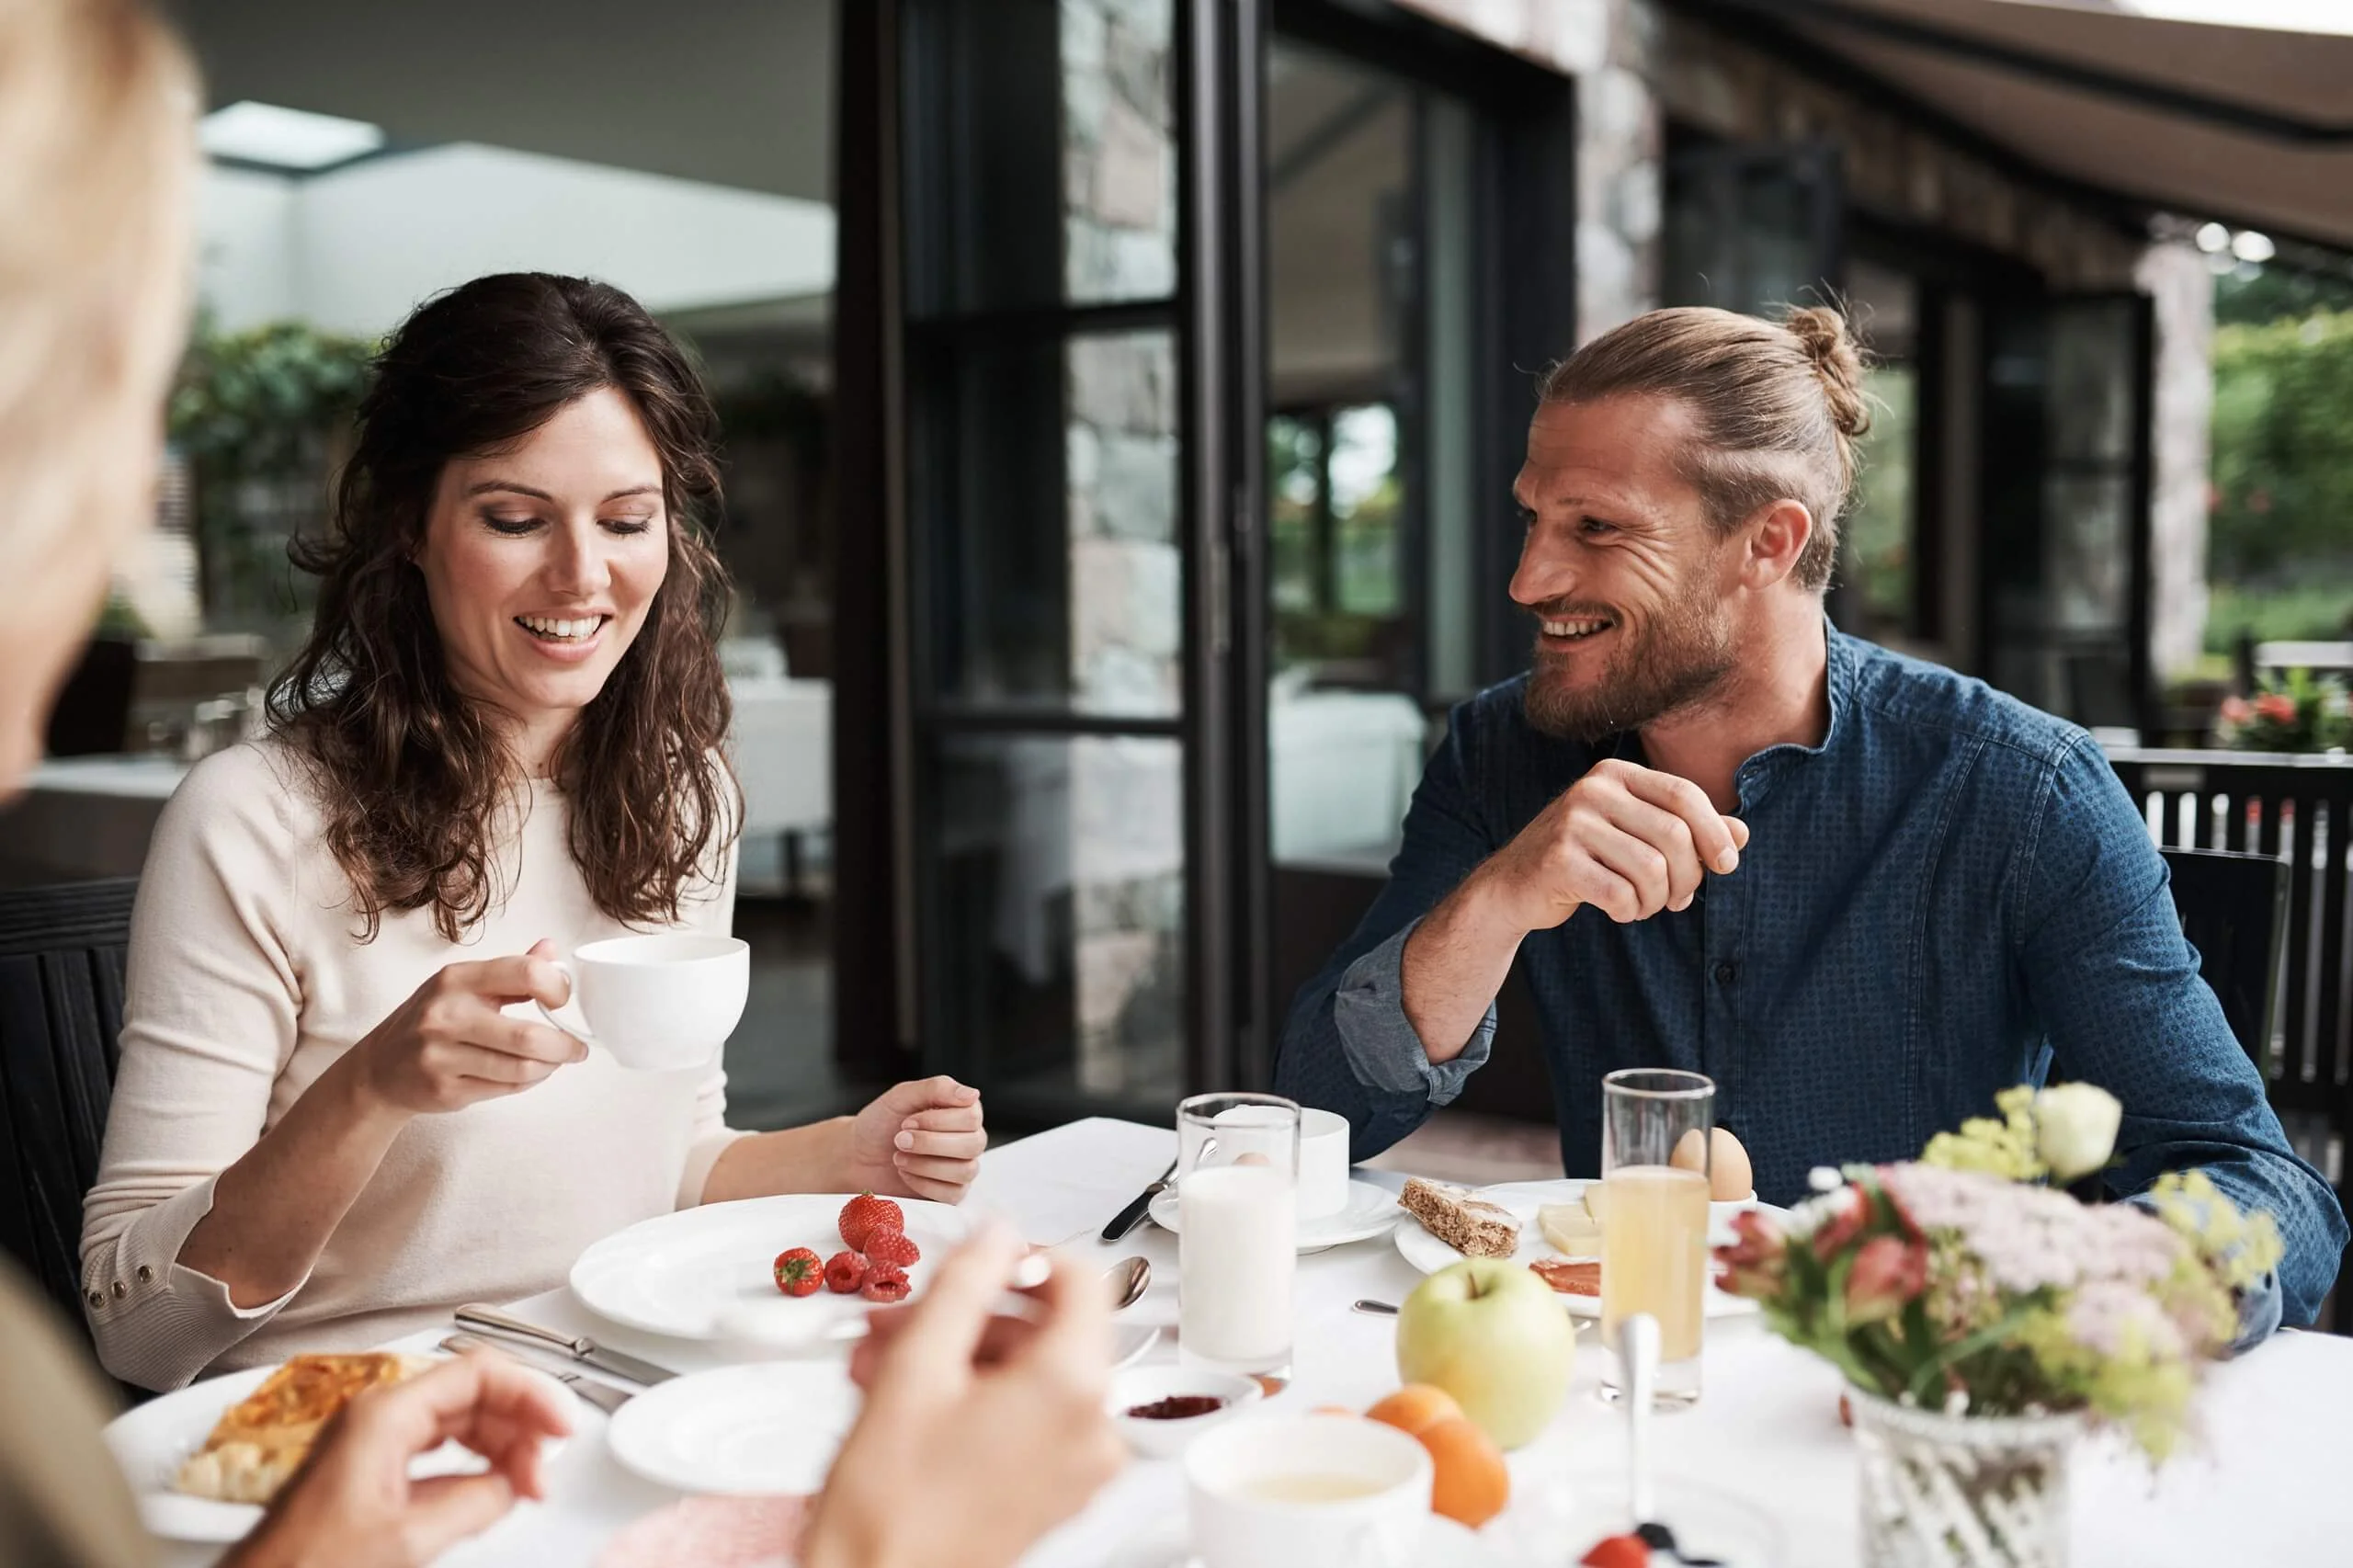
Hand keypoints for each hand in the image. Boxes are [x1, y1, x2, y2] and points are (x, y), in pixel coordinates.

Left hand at [223, 1353, 573, 1567]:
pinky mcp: (369, 1473)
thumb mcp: (408, 1541)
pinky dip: (473, 1468)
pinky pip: (437, 1453)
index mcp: (384, 1415)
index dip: (531, 1393)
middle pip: (472, 1394)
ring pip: (458, 1423)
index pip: (478, 1372)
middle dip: (519, 1426)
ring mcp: (371, 1444)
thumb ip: (475, 1503)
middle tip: (545, 1469)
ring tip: (525, 1485)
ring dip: (500, 1448)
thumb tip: (514, 1484)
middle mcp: (377, 1418)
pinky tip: (489, 1493)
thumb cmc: (305, 1566)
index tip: (562, 1425)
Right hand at [347, 938, 584, 1115]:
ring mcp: (441, 1056)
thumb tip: (552, 949)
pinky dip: (528, 1082)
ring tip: (555, 1061)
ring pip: (520, 1068)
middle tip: (577, 1047)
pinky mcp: (445, 1090)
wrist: (379, 1068)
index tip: (563, 1000)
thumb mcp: (463, 985)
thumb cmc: (432, 1020)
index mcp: (456, 979)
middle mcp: (445, 1015)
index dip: (558, 988)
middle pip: (528, 1036)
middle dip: (564, 1045)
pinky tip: (530, 1074)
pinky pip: (505, 1088)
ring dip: (549, 1067)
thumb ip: (511, 970)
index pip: (525, 973)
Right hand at [805, 1224, 1124, 1567]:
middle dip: (969, 1315)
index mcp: (1072, 1388)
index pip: (1082, 1278)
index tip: (980, 1258)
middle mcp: (1092, 1428)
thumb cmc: (892, 1509)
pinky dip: (973, 1396)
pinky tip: (907, 1398)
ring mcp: (1077, 1466)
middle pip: (1048, 1328)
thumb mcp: (916, 1366)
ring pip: (1028, 1372)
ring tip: (885, 1363)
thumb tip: (994, 1238)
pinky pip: (1025, 1416)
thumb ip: (964, 1282)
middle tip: (905, 1318)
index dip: (1025, 1257)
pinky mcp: (1054, 1490)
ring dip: (957, 1355)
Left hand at [843, 1076, 984, 1202]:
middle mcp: (968, 1138)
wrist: (857, 1156)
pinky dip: (923, 1183)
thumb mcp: (902, 1096)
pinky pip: (952, 1194)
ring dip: (925, 1164)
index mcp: (962, 1111)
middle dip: (930, 1143)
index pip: (971, 1117)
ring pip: (965, 1170)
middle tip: (899, 1139)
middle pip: (974, 1144)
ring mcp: (962, 1167)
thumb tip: (973, 1094)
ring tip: (898, 1157)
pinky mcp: (951, 1193)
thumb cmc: (880, 1123)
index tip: (907, 1121)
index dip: (937, 1121)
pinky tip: (905, 1173)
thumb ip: (936, 1088)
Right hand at [1476, 758, 1749, 930]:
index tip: (1727, 865)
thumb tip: (1741, 835)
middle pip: (1674, 835)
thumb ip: (1688, 831)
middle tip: (1679, 899)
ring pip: (1651, 869)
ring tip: (1643, 905)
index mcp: (1615, 774)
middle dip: (1688, 876)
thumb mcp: (1635, 836)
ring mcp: (1571, 823)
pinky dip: (1629, 911)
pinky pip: (1621, 894)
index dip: (1715, 832)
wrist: (1512, 886)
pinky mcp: (1558, 861)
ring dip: (1657, 899)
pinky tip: (1619, 910)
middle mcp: (1592, 790)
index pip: (1684, 795)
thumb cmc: (1584, 859)